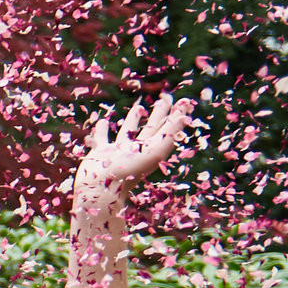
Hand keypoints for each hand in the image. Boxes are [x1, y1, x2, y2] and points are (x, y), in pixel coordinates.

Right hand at [74, 94, 192, 196]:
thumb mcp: (156, 149)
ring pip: (128, 131)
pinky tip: (103, 121)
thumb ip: (171, 130)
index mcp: (151, 148)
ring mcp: (118, 150)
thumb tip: (187, 111)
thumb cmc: (129, 170)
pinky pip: (102, 138)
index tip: (183, 100)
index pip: (167, 127)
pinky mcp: (100, 152)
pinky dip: (102, 130)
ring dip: (133, 119)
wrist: (101, 189)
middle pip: (151, 127)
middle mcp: (137, 149)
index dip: (176, 114)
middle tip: (165, 98)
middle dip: (159, 113)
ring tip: (139, 107)